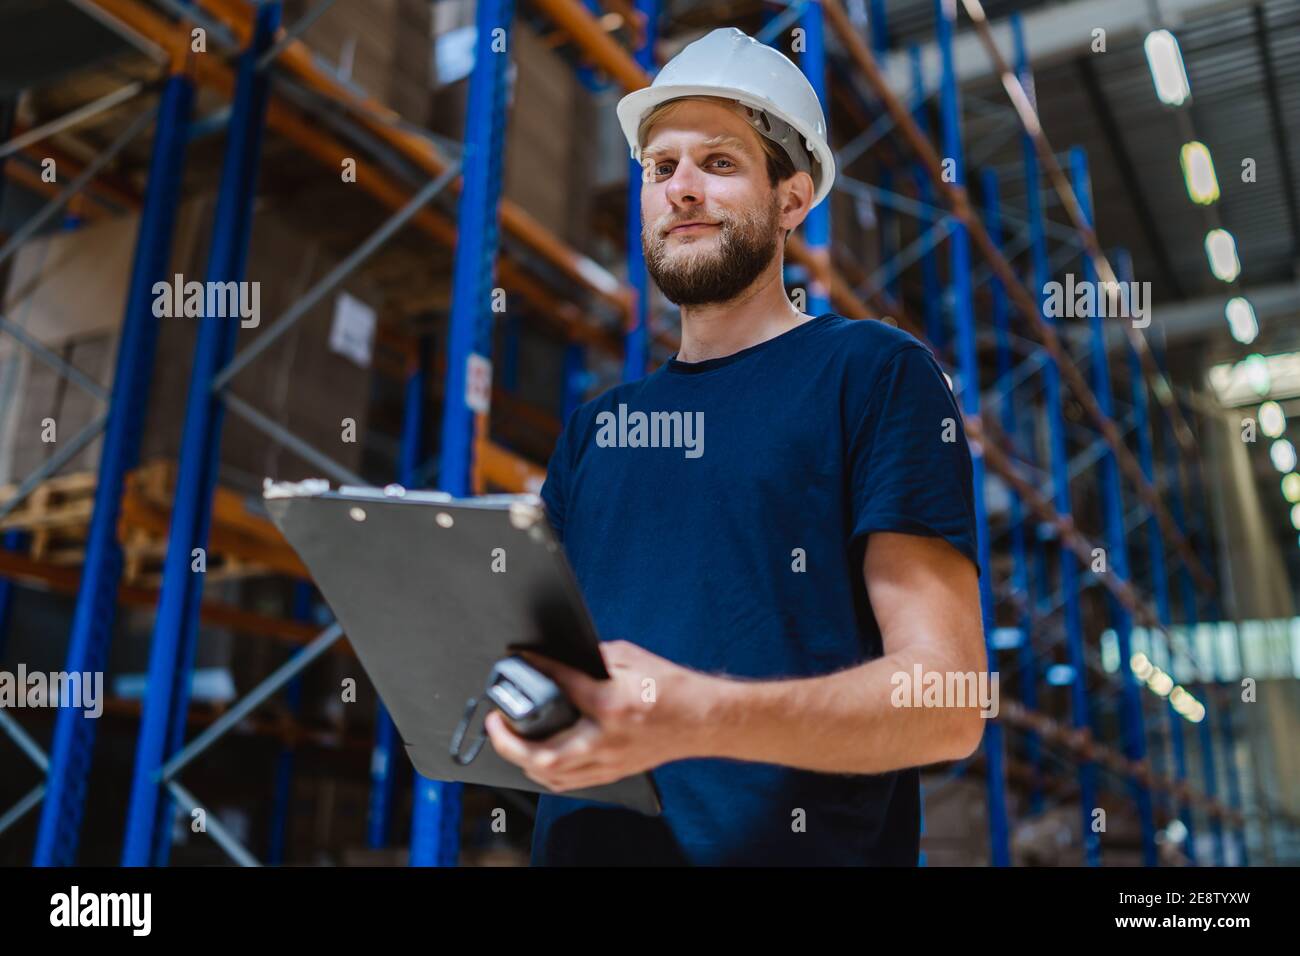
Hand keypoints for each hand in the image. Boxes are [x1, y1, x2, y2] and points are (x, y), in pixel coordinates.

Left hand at [483, 640, 716, 792]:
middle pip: (543, 754)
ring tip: (508, 739)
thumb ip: (595, 657)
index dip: (536, 668)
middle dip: (508, 741)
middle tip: (495, 720)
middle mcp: (607, 738)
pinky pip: (569, 782)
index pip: (562, 685)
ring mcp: (609, 761)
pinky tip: (534, 757)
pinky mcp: (613, 772)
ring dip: (521, 759)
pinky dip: (545, 771)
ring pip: (552, 775)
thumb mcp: (633, 658)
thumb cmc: (672, 688)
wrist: (703, 720)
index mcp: (613, 703)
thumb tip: (564, 655)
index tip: (519, 658)